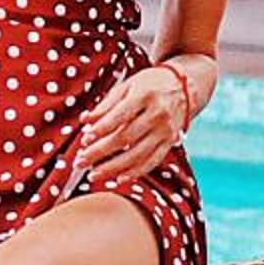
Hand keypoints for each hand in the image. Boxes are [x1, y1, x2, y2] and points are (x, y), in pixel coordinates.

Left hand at [68, 61, 192, 187]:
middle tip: (80, 161)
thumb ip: (106, 104)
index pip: (118, 117)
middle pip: (125, 138)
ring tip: (93, 174)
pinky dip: (135, 173)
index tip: (84, 140)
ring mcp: (165, 131)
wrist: (184, 87)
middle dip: (100, 152)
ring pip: (137, 155)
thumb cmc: (149, 85)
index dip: (100, 130)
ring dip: (113, 168)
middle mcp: (157, 114)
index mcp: (144, 96)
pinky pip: (152, 162)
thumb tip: (85, 120)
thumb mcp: (127, 86)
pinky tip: (118, 179)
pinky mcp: (169, 143)